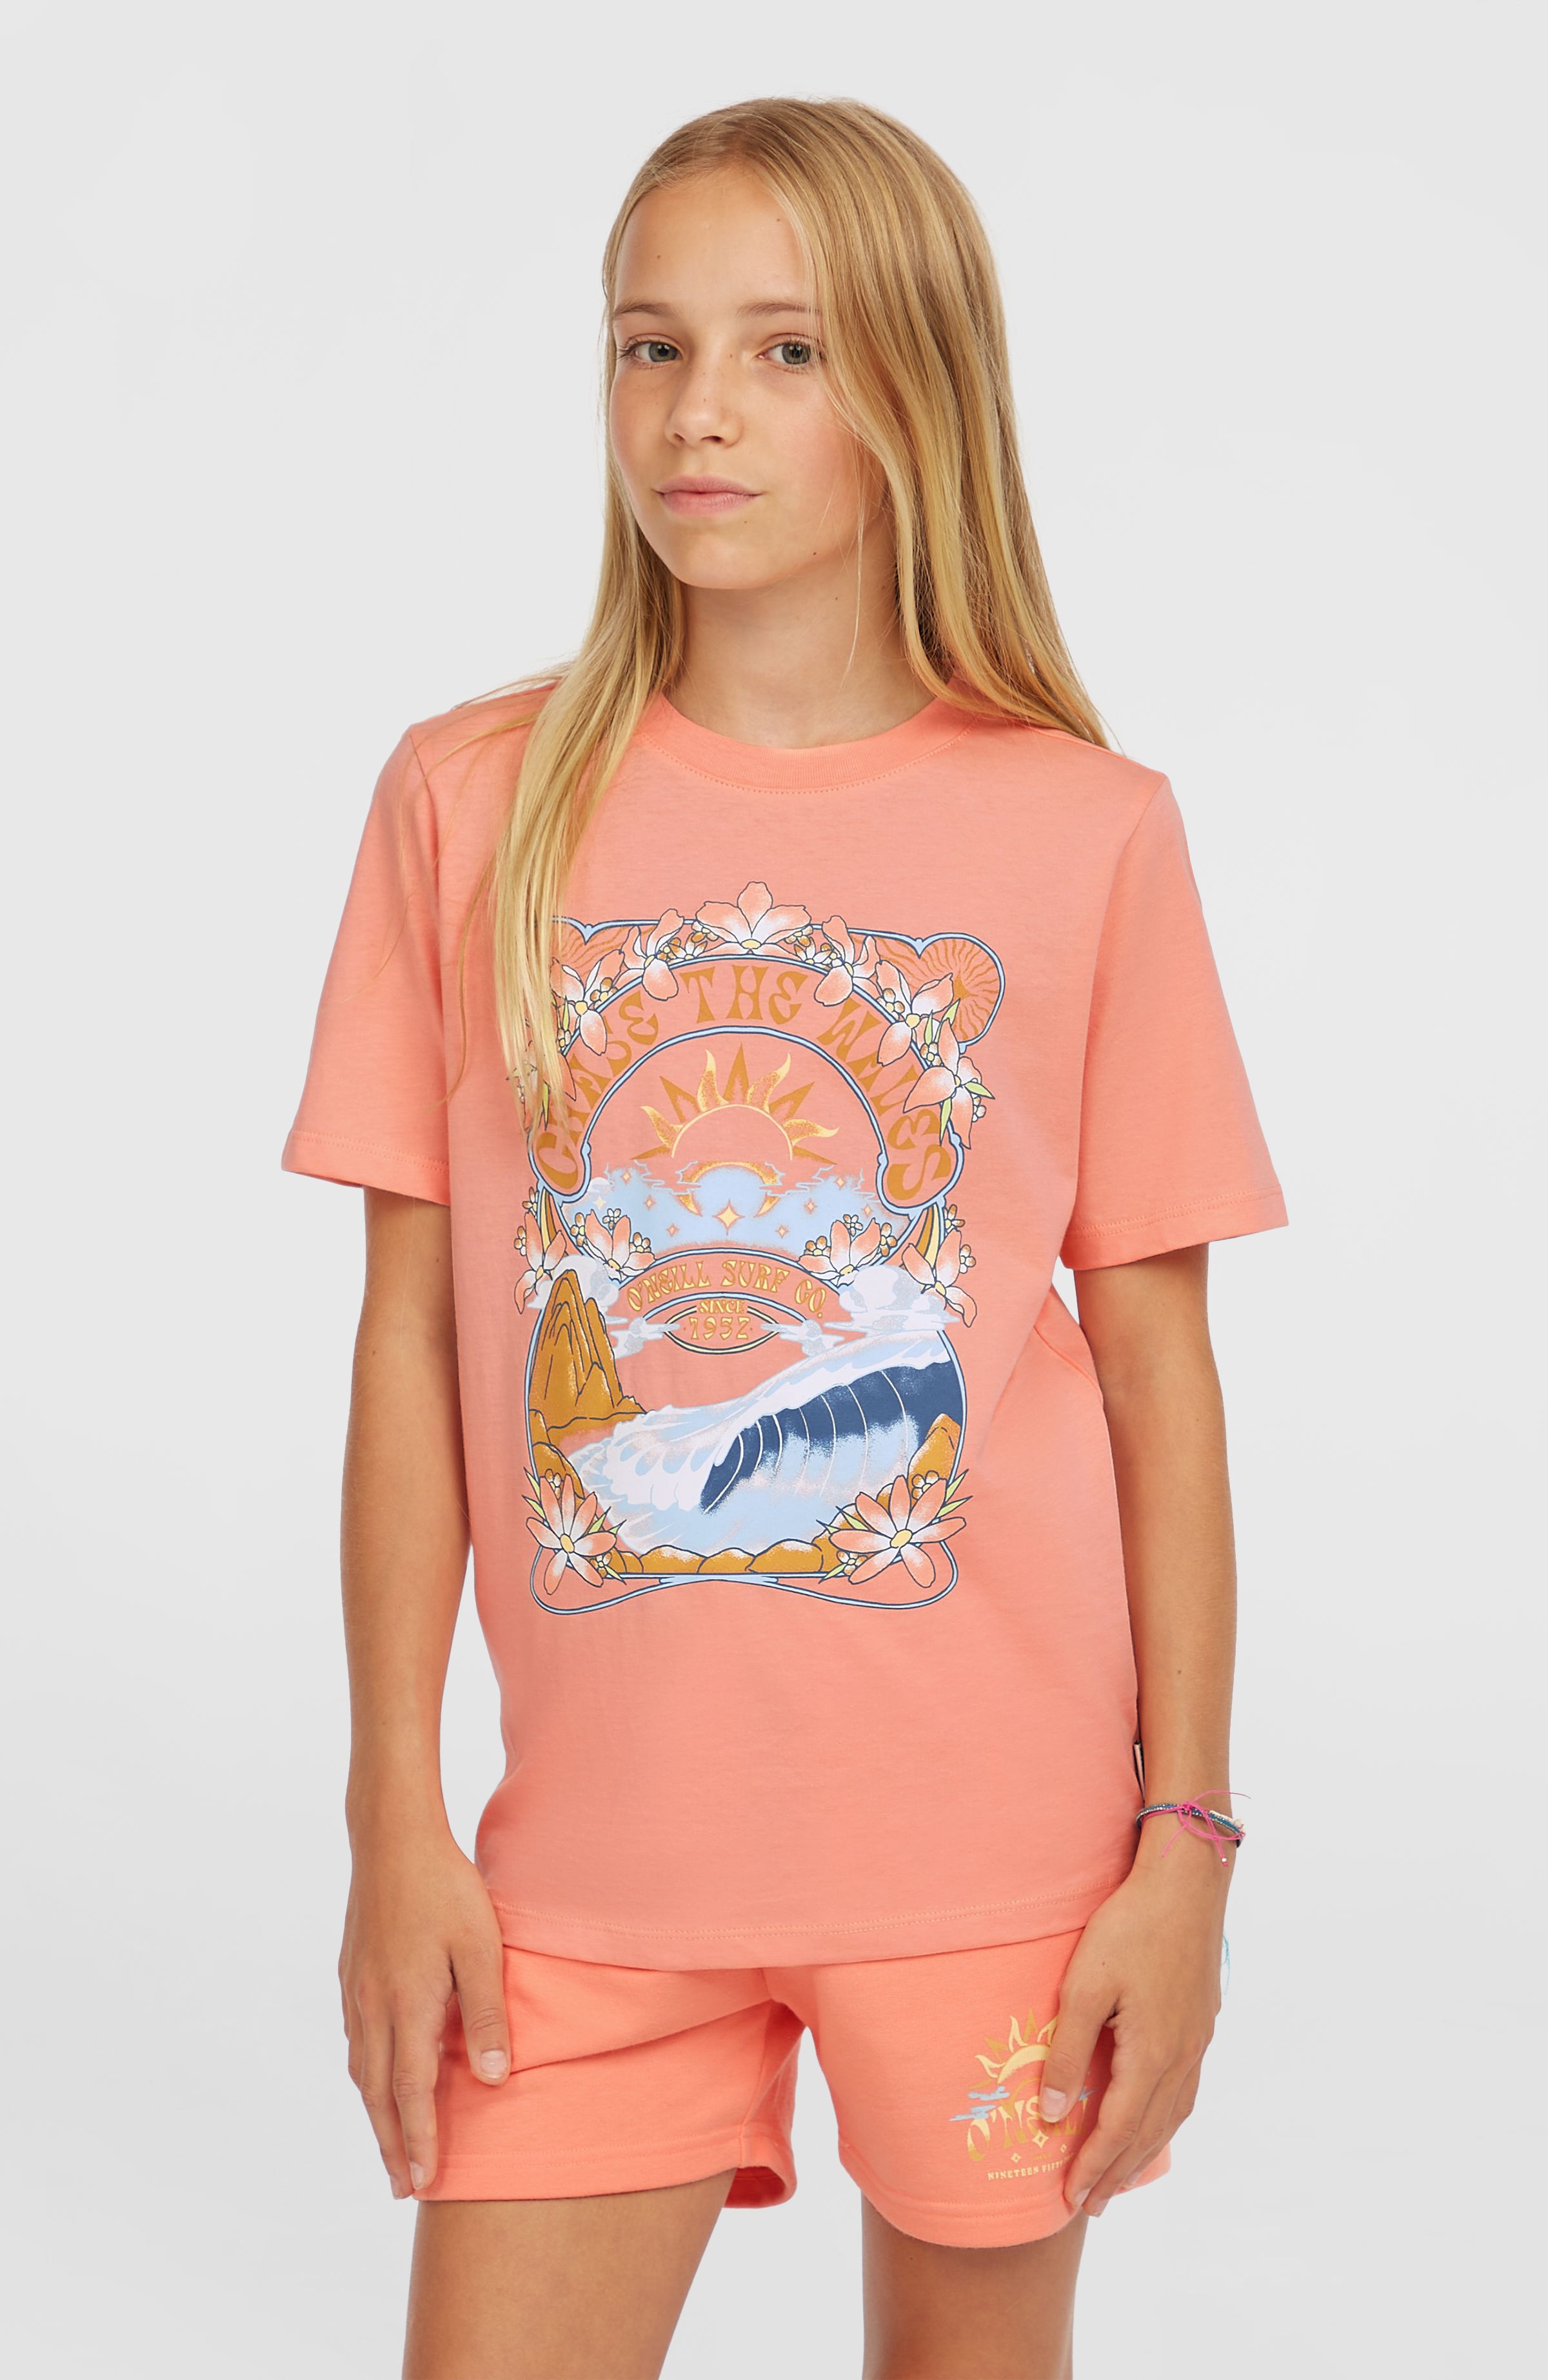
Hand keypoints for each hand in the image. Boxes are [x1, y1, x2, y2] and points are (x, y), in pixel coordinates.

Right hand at [338, 1823, 511, 2196]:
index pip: (412, 2092)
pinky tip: (375, 2078)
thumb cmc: (445, 1887)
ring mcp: (356, 1990)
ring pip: (362, 2069)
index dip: (419, 2140)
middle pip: (378, 2093)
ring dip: (376, 2113)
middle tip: (402, 2189)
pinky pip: (356, 2040)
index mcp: (406, 2005)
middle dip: (391, 2144)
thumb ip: (487, 2015)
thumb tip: (494, 2079)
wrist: (391, 1837)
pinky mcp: (350, 1973)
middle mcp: (372, 2006)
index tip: (425, 2183)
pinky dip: (366, 2074)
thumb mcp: (481, 1948)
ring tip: (389, 2146)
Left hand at [1038, 1836, 1229, 2216]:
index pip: (1117, 2131)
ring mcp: (1197, 2042)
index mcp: (1151, 2055)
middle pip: (1148, 2134)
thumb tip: (1050, 2114)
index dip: (1093, 2168)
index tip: (1071, 2200)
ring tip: (1120, 2177)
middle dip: (1117, 2174)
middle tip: (1092, 2207)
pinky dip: (1165, 2121)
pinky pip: (1184, 2093)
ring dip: (1143, 2151)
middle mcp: (1181, 2058)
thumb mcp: (1084, 1987)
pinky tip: (1154, 2119)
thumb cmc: (1129, 1927)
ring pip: (1171, 2117)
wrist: (1186, 1883)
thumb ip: (1066, 2053)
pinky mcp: (1202, 2024)